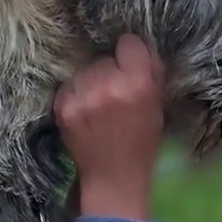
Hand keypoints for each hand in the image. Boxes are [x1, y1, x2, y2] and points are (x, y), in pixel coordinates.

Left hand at [54, 34, 165, 220]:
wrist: (113, 177)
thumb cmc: (141, 142)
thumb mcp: (157, 106)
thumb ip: (151, 73)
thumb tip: (141, 45)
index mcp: (138, 85)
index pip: (130, 43)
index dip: (132, 54)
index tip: (131, 66)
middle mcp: (109, 86)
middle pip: (105, 57)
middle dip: (111, 70)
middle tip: (115, 92)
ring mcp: (83, 97)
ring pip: (85, 70)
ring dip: (91, 81)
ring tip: (99, 104)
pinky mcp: (63, 107)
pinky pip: (70, 85)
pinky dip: (76, 94)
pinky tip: (85, 111)